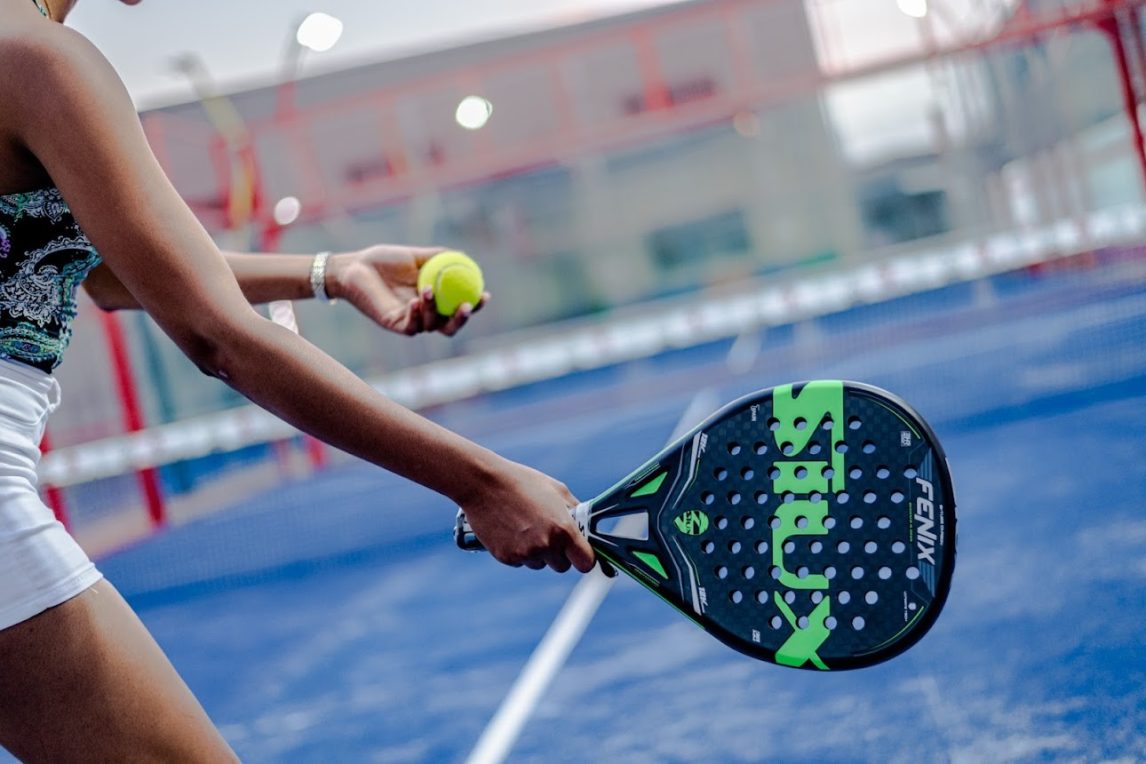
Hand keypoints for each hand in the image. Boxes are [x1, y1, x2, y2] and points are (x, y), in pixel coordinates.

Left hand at [324, 245, 489, 336]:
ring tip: (428, 290)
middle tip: (467, 305)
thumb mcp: (416, 256)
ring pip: (431, 326)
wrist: (356, 266)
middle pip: (450, 326)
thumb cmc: (385, 260)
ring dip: (434, 310)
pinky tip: (416, 301)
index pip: (459, 307)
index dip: (475, 305)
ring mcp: (409, 321)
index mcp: (434, 300)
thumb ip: (439, 257)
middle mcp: (424, 314)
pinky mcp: (393, 324)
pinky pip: (410, 326)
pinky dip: (416, 315)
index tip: (485, 294)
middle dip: (462, 319)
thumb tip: (464, 257)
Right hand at [460, 461, 595, 573]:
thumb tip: (586, 526)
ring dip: (537, 552)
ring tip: (525, 526)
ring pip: (540, 564)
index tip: (580, 553)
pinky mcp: (506, 558)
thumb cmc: (522, 482)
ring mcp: (525, 553)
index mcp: (563, 529)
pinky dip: (518, 551)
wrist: (483, 484)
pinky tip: (511, 530)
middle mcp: (546, 545)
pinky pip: (520, 561)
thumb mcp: (557, 490)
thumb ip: (575, 512)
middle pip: (562, 566)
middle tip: (548, 533)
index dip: (584, 559)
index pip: (585, 562)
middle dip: (558, 554)